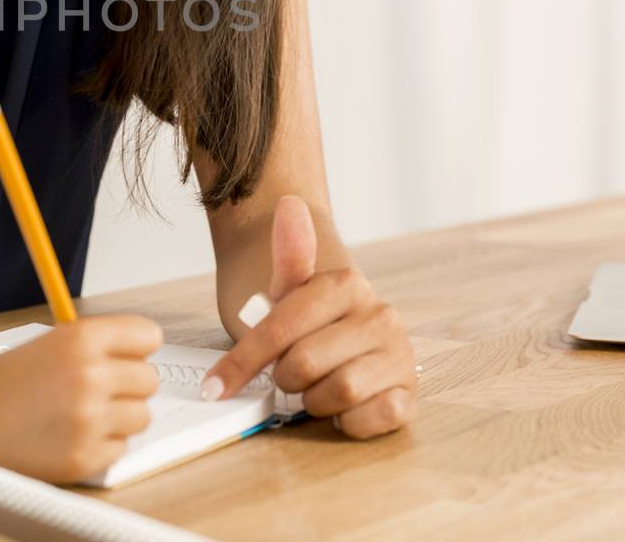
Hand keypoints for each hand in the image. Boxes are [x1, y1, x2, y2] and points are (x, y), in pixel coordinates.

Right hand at [0, 315, 162, 481]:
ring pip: (141, 416)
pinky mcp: (85, 456)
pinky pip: (121, 448)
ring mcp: (89, 420)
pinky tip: (71, 435)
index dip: (136, 348)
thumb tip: (144, 354)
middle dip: (128, 385)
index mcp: (81, 338)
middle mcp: (90, 376)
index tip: (128, 355)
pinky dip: (101, 444)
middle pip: (149, 379)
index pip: (148, 336)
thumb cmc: (5, 381)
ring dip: (119, 417)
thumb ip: (99, 344)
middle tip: (100, 389)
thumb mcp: (52, 342)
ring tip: (83, 413)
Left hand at [205, 197, 415, 438]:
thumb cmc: (316, 325)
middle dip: (285, 379)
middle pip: (303, 365)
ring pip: (336, 392)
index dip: (242, 361)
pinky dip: (347, 421)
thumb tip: (289, 203)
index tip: (214, 386)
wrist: (359, 350)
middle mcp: (381, 315)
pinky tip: (345, 407)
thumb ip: (289, 253)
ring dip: (314, 401)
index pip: (280, 328)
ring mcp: (400, 355)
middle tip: (290, 375)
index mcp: (345, 284)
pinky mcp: (410, 395)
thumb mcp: (291, 293)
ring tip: (317, 388)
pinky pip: (368, 418)